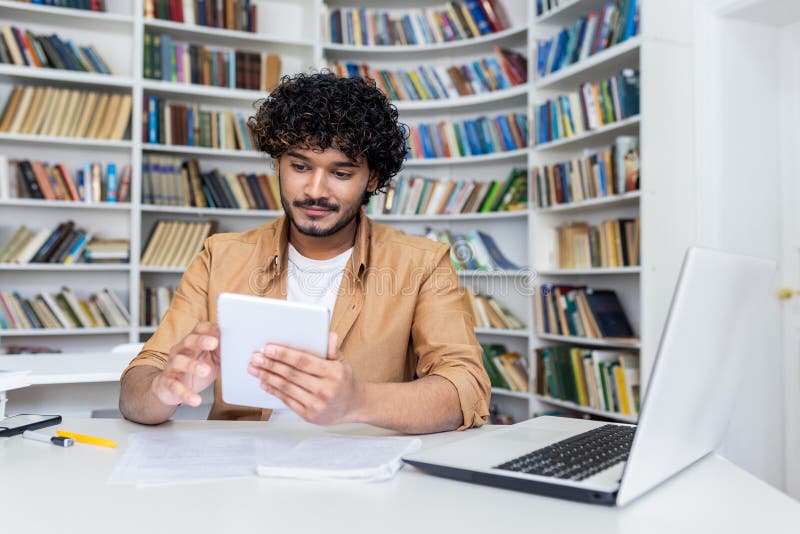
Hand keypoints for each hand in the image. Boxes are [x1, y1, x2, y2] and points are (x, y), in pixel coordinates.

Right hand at [151, 321, 219, 406]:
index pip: (198, 329)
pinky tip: (196, 400)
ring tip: (205, 370)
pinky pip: (175, 387)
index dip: (208, 328)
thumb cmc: (195, 370)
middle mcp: (180, 351)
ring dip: (192, 365)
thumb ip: (221, 351)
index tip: (220, 330)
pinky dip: (185, 393)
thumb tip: (237, 344)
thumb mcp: (211, 359)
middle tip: (214, 343)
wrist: (170, 388)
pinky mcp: (167, 382)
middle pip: (188, 341)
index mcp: (192, 342)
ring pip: (179, 361)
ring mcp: (172, 366)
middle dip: (201, 341)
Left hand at [247, 332, 362, 424]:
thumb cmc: (344, 381)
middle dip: (271, 364)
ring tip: (254, 368)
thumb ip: (333, 349)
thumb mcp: (342, 362)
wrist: (353, 406)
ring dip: (267, 377)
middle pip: (292, 375)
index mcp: (333, 373)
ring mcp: (316, 404)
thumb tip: (329, 334)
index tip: (268, 348)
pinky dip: (273, 391)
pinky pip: (287, 400)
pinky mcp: (308, 415)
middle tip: (256, 357)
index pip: (304, 362)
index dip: (284, 354)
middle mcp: (325, 389)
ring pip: (286, 388)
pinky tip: (264, 382)